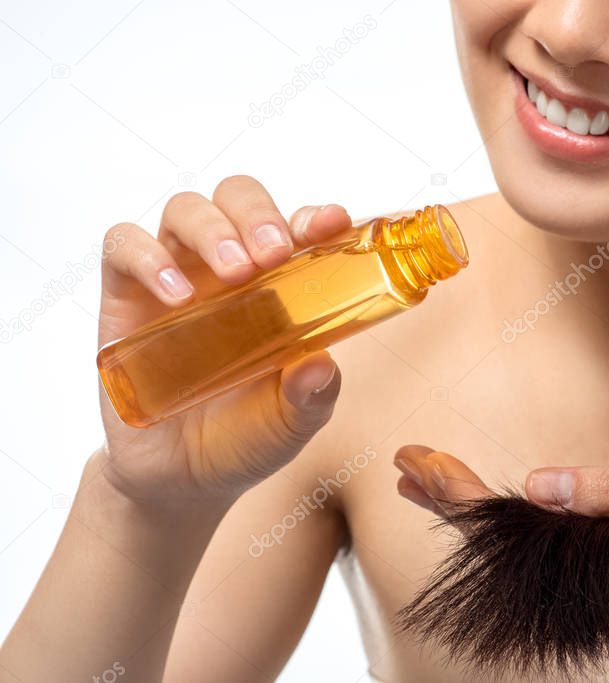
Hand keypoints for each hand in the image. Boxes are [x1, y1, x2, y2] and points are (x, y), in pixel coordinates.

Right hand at [97, 176, 349, 504]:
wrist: (182, 479)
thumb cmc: (247, 436)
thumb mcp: (293, 423)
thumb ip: (312, 396)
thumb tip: (320, 365)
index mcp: (283, 285)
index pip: (299, 228)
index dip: (316, 216)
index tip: (333, 224)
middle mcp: (231, 269)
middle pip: (238, 197)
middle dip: (258, 213)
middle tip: (274, 254)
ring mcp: (179, 276)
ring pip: (186, 210)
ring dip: (212, 229)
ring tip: (233, 273)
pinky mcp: (127, 296)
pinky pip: (124, 246)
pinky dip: (148, 257)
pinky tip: (176, 294)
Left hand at [393, 448, 608, 673]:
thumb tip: (537, 486)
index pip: (516, 531)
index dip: (460, 495)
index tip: (413, 463)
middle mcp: (603, 601)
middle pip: (511, 552)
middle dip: (456, 505)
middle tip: (405, 467)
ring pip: (533, 563)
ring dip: (485, 521)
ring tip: (434, 484)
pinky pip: (564, 573)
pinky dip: (527, 538)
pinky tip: (509, 513)